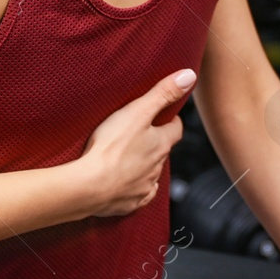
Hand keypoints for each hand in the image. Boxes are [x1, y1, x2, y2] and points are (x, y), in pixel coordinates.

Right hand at [78, 69, 194, 218]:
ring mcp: (144, 186)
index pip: (176, 129)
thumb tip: (189, 76)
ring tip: (129, 156)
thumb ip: (163, 93)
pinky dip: (136, 188)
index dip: (171, 120)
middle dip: (155, 142)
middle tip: (141, 133)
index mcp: (161, 144)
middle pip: (162, 151)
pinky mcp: (130, 202)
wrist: (90, 186)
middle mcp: (157, 167)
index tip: (166, 115)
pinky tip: (127, 183)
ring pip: (151, 173)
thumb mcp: (138, 111)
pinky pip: (139, 195)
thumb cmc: (111, 147)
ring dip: (144, 165)